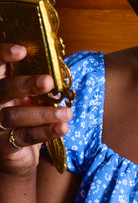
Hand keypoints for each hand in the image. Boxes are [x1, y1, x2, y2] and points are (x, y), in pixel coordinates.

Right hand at [0, 44, 71, 175]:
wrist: (16, 152)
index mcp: (0, 82)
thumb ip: (37, 80)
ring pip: (14, 116)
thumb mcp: (30, 94)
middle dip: (26, 84)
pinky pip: (25, 136)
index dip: (3, 54)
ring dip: (43, 113)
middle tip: (48, 82)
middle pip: (4, 89)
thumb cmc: (26, 113)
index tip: (22, 51)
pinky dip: (46, 131)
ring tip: (66, 112)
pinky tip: (62, 127)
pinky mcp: (4, 145)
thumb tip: (58, 70)